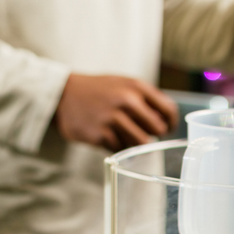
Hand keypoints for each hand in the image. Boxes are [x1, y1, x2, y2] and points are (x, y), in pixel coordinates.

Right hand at [53, 74, 178, 151]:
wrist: (63, 94)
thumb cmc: (98, 90)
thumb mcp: (123, 84)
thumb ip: (145, 99)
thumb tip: (164, 123)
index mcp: (136, 87)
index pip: (168, 110)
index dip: (171, 123)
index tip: (168, 128)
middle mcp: (126, 101)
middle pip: (158, 129)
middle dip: (153, 133)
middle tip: (142, 132)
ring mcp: (113, 119)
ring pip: (141, 142)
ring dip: (135, 142)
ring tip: (123, 134)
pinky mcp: (100, 135)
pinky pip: (121, 149)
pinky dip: (117, 146)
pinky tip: (108, 136)